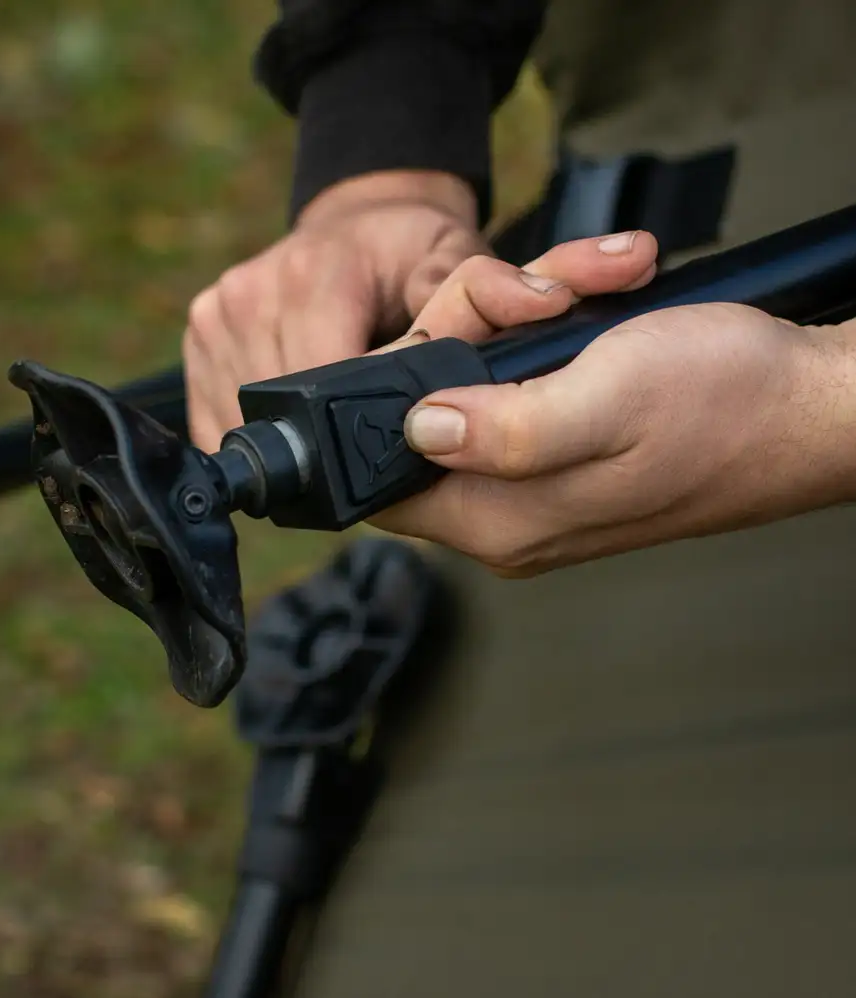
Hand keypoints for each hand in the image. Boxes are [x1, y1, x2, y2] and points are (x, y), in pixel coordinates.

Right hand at [183, 170, 487, 450]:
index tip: (393, 440)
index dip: (360, 429)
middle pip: (286, 416)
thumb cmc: (406, 248)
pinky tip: (294, 425)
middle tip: (368, 440)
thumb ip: (490, 289)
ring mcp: (216, 317)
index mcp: (312, 278)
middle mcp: (250, 296)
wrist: (354, 220)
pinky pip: (216, 417)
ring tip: (331, 428)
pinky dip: (256, 434)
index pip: (325, 388)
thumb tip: (541, 304)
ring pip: (247, 425)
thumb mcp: (456, 256)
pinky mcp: (198, 338)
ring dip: (291, 443)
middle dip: (328, 441)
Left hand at [372, 237, 855, 575]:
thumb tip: (419, 429)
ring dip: (521, 314)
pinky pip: (520, 379)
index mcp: (501, 519)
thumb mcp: (607, 401)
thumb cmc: (727, 405)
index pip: (384, 483)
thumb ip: (502, 430)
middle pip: (424, 414)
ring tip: (594, 285)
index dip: (382, 409)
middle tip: (538, 297)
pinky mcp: (564, 447)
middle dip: (468, 329)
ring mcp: (534, 479)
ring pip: (473, 381)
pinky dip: (552, 327)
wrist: (810, 404)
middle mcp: (507, 511)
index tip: (430, 346)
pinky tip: (603, 297)